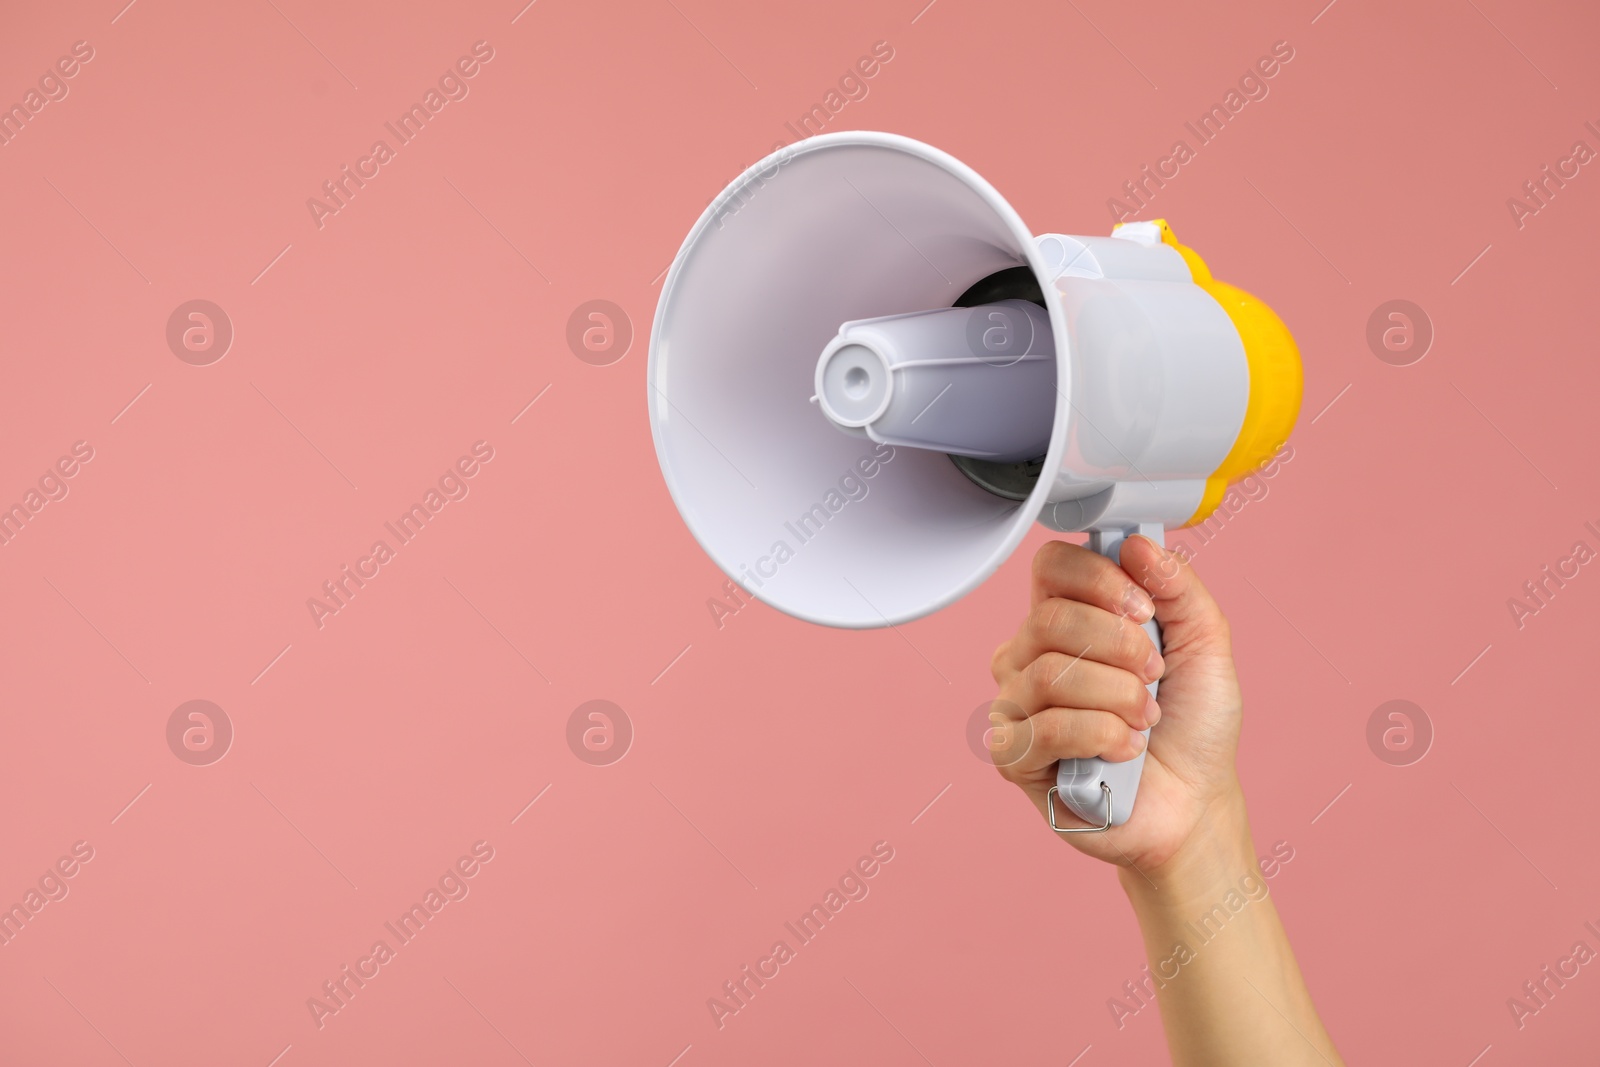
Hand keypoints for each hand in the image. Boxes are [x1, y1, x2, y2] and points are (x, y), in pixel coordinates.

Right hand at [987, 535, 1243, 873]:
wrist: (1195, 803)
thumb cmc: (1193, 726)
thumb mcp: (1206, 644)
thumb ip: (1178, 587)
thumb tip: (1136, 544)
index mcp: (1068, 619)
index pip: (1052, 566)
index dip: (1098, 578)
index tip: (1143, 609)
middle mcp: (1030, 655)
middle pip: (1050, 619)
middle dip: (1121, 647)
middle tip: (1155, 676)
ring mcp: (1016, 705)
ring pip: (1050, 674)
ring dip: (1118, 697)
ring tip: (1145, 719)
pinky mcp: (1014, 757)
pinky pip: (1045, 728)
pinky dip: (1101, 736)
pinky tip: (1125, 750)